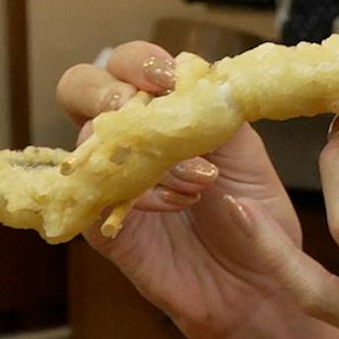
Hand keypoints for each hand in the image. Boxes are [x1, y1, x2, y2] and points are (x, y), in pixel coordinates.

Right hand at [55, 42, 338, 338]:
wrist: (259, 279)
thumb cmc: (253, 209)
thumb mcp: (245, 146)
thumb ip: (213, 106)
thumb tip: (188, 74)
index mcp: (162, 109)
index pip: (128, 62)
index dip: (140, 59)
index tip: (171, 76)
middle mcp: (128, 139)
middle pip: (79, 87)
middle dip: (110, 89)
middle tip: (148, 106)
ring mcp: (111, 182)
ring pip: (86, 143)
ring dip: (145, 151)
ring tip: (200, 178)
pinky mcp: (105, 229)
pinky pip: (93, 201)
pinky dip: (140, 196)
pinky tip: (180, 205)